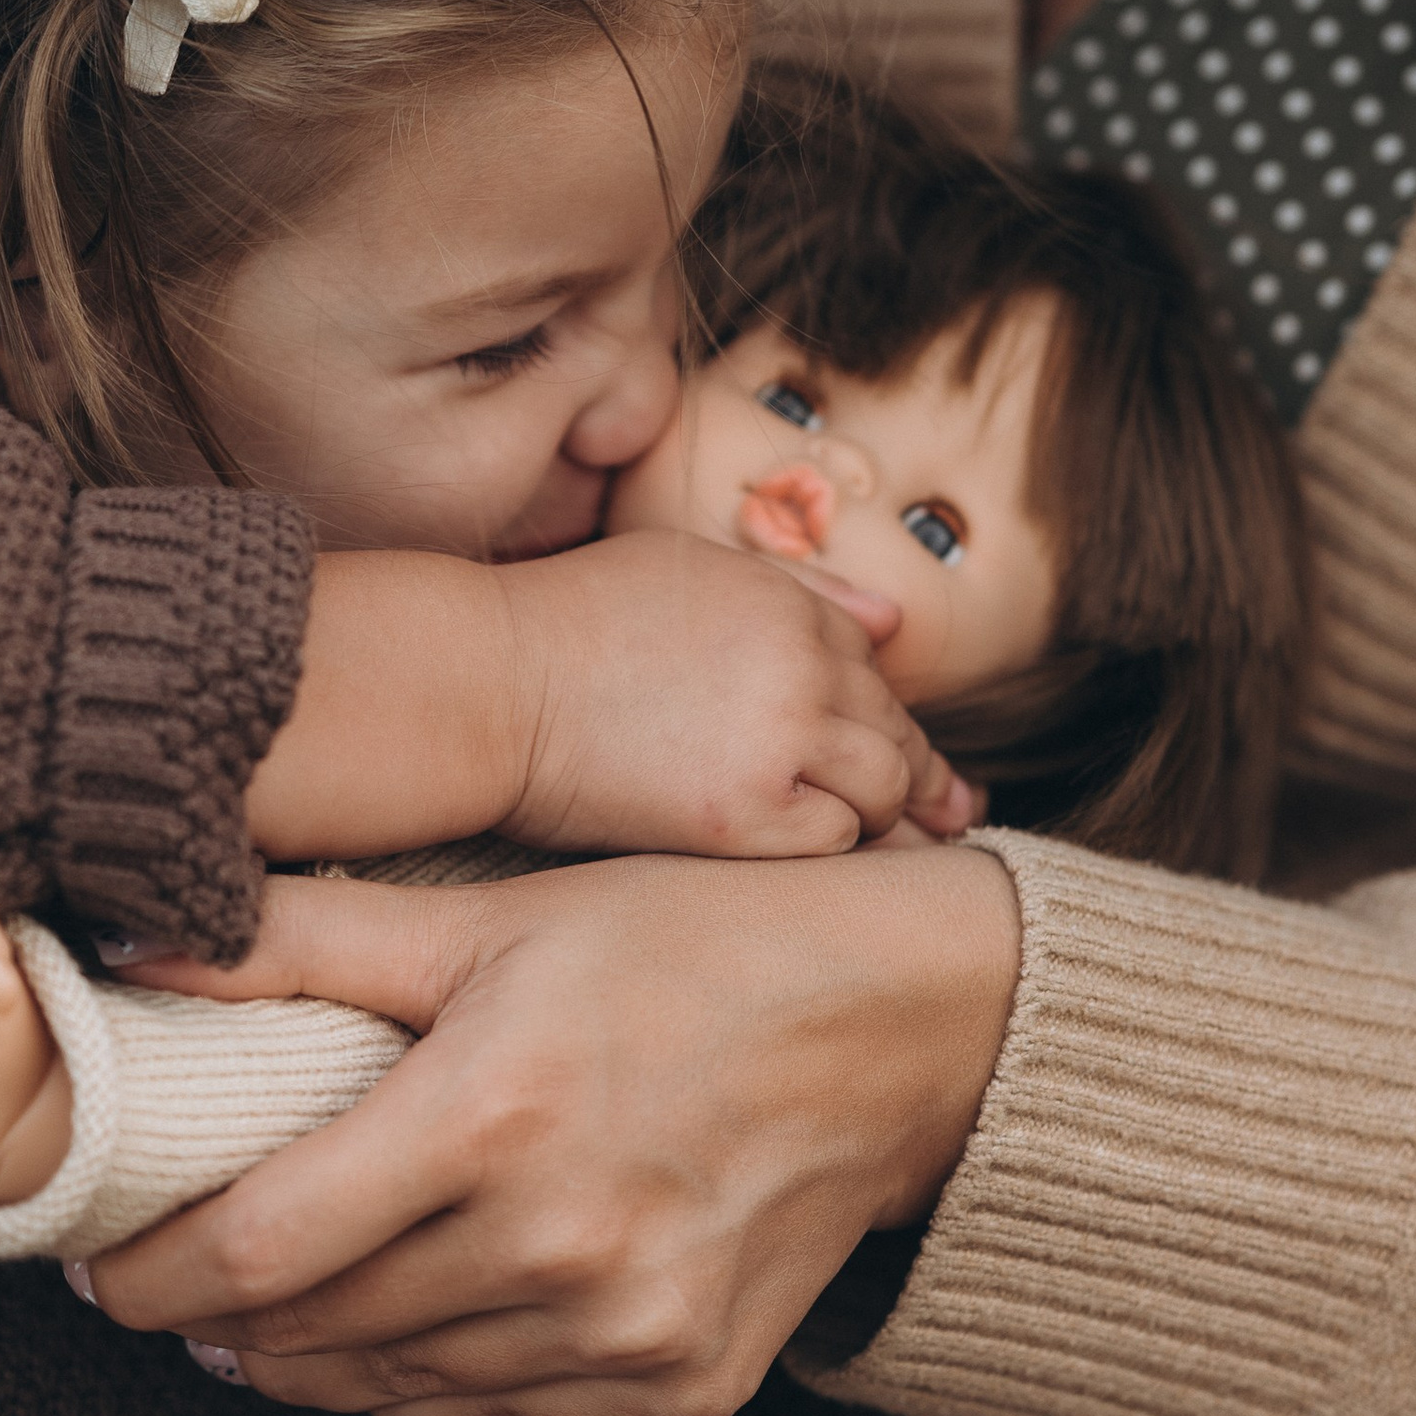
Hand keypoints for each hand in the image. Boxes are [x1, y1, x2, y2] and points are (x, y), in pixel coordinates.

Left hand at [85, 846, 1021, 1415]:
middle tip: (156, 1281)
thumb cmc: (686, 944)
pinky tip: (391, 1332)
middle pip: (308, 1336)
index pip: (252, 1250)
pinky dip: (423, 1384)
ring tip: (257, 1313)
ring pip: (392, 1392)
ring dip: (306, 1361)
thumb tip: (128, 939)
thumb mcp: (497, 914)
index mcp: (489, 1116)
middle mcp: (555, 1247)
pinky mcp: (677, 1391)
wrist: (901, 1032)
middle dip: (208, 1320)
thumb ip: (310, 938)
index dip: (146, 1275)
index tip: (94, 1262)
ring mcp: (623, 1335)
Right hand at [503, 533, 967, 854]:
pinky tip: (783, 847)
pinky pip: (837, 839)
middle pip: (895, 726)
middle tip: (928, 815)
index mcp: (787, 600)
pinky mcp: (746, 813)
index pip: (873, 662)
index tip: (886, 751)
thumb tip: (893, 622)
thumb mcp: (684, 568)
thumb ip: (796, 591)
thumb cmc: (565, 625)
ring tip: (834, 834)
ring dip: (870, 810)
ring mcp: (780, 736)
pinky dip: (823, 845)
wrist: (487, 685)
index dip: (876, 711)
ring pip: (885, 785)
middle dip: (906, 770)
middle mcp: (801, 661)